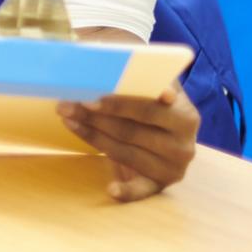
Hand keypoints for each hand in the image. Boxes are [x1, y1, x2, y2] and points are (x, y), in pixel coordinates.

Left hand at [57, 82, 198, 201]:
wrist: (163, 119)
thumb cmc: (149, 94)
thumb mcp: (148, 79)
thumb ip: (132, 71)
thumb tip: (94, 59)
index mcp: (186, 114)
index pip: (148, 108)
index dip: (118, 103)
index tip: (90, 98)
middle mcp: (185, 144)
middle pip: (131, 131)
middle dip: (95, 117)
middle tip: (65, 104)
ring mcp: (173, 166)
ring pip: (125, 152)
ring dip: (92, 137)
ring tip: (67, 120)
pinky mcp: (160, 183)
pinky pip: (142, 191)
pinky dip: (127, 191)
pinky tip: (111, 189)